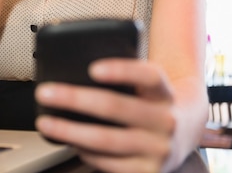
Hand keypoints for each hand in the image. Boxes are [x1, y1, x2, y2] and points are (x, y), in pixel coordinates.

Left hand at [35, 59, 176, 172]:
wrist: (185, 131)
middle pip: (116, 107)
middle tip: (45, 93)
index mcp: (164, 92)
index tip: (93, 69)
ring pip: (106, 140)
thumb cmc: (151, 102)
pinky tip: (71, 142)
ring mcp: (158, 149)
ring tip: (46, 122)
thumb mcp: (147, 86)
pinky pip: (108, 163)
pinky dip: (84, 151)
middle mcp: (165, 121)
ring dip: (69, 131)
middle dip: (75, 99)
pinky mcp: (148, 172)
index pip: (149, 76)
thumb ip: (123, 77)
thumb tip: (75, 71)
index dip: (122, 71)